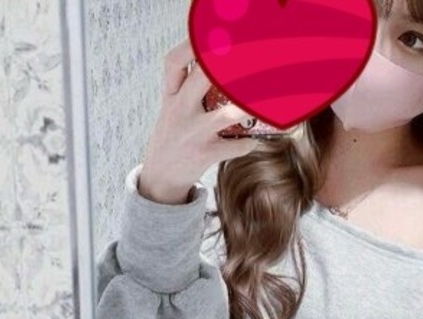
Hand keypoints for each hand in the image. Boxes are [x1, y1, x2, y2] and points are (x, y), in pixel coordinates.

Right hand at [139, 35, 262, 203]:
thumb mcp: (172, 107)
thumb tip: (217, 61)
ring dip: (248, 108)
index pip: (174, 62)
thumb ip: (186, 85)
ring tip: (261, 104)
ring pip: (227, 114)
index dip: (191, 46)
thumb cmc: (173, 136)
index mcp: (171, 96)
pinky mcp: (206, 154)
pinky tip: (253, 141)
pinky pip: (236, 146)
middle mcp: (180, 110)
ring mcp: (194, 133)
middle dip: (227, 67)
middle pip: (203, 77)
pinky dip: (249, 143)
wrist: (161, 177)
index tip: (210, 37)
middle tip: (250, 61)